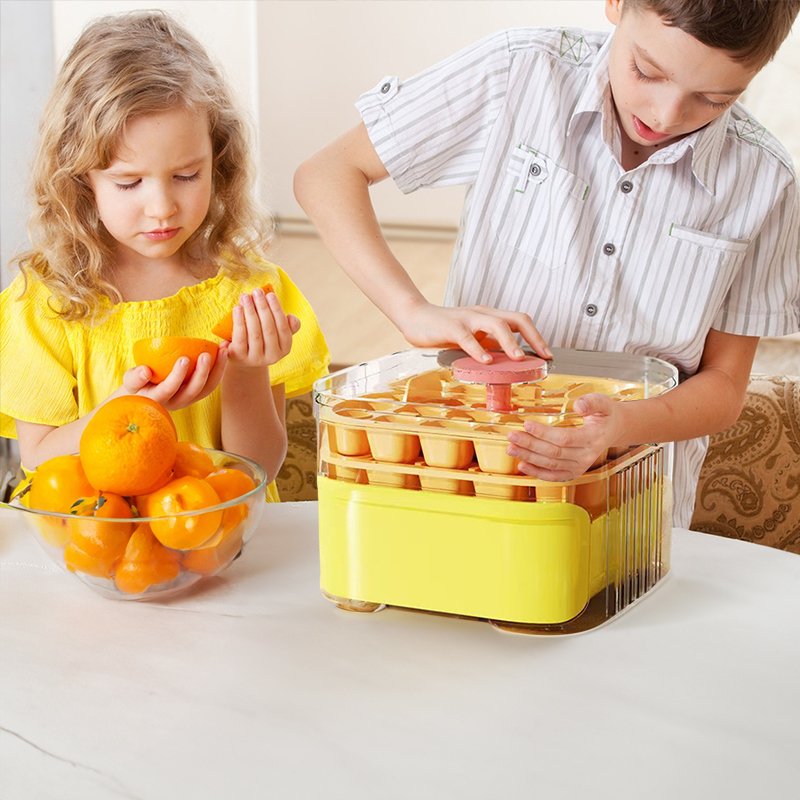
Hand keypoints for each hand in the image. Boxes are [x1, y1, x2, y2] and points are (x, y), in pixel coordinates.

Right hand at [122, 347, 227, 410]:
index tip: (184, 358)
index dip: (178, 375)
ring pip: (207, 388)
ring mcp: (189, 399)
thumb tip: (145, 371)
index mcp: (159, 399)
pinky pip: (211, 383)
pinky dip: (219, 368)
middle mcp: (177, 403)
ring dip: (217, 369)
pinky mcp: (197, 393)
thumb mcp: (130, 382)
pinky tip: (224, 351)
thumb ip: (135, 377)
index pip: (169, 389)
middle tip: (207, 354)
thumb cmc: (136, 385)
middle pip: (194, 391)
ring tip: (223, 349)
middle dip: (202, 373)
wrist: (144, 397)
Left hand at [226, 288, 300, 368]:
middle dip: (263, 308)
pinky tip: (237, 308)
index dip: (277, 310)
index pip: (284, 328)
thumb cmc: (261, 339)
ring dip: (250, 312)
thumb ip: (287, 325)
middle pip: (269, 329)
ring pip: (255, 333)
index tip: (270, 295)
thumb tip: (291, 317)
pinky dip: (239, 321)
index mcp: (285, 348)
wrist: (243, 358)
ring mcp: (256, 359)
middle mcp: (273, 357)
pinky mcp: (240, 358)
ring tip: (246, 297)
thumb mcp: (276, 333)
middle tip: (256, 292)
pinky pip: (240, 337)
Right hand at [399, 301, 550, 361]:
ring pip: (496, 325)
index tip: (547, 355)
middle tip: (543, 356)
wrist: (415, 317)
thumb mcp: (472, 337)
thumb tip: (509, 361)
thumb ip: (488, 344)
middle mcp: (483, 314)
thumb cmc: (445, 329)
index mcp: (490, 316)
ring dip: (510, 343)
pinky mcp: (451, 327)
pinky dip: (478, 349)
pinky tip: (485, 360)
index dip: (537, 337)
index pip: (521, 321)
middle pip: (516, 319)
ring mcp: (467, 319)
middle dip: (533, 337)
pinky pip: (467, 337)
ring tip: (519, 359)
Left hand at [506, 394, 619, 480]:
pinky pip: (553, 476)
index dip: (544, 433)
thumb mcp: (603, 403)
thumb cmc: (606, 415)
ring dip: (528, 457)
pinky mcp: (573, 472)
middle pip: (553, 453)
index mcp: (593, 438)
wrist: (614, 430)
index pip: (564, 438)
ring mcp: (580, 466)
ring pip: (550, 465)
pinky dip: (536, 472)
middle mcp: (586, 456)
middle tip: (512, 436)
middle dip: (530, 444)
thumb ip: (591, 402)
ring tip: (511, 448)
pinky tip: (522, 465)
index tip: (527, 424)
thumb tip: (578, 405)